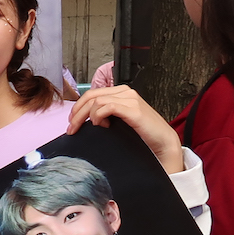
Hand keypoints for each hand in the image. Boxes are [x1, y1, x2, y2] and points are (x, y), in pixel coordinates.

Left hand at [68, 85, 183, 173]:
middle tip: (72, 128)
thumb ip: (105, 115)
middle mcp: (125, 92)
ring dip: (87, 117)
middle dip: (77, 113)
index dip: (78, 107)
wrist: (162, 142)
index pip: (92, 93)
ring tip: (92, 128)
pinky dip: (99, 116)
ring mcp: (130, 99)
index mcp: (121, 92)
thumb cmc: (141, 134)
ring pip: (97, 102)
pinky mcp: (133, 109)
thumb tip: (83, 119)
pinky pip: (107, 107)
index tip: (71, 121)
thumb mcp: (118, 121)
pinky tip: (101, 126)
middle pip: (91, 96)